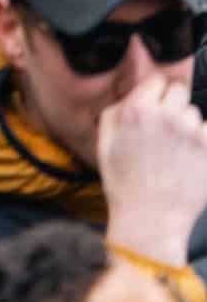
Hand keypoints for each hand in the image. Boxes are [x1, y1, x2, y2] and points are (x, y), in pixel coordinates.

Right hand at [101, 73, 206, 265]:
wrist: (149, 220)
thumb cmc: (124, 183)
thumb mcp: (105, 141)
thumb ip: (118, 109)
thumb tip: (134, 93)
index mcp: (137, 110)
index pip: (157, 81)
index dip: (154, 95)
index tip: (153, 109)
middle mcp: (165, 116)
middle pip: (178, 91)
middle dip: (172, 105)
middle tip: (165, 128)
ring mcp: (190, 132)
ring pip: (194, 113)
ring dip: (187, 124)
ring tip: (176, 148)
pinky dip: (202, 140)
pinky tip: (190, 156)